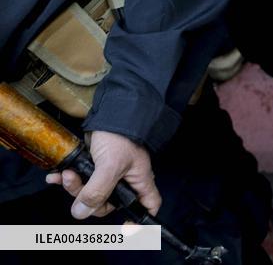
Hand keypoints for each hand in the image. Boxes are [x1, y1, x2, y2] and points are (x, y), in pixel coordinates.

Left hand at [45, 131, 159, 219]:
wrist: (108, 112)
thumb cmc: (120, 136)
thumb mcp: (110, 165)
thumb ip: (97, 191)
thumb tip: (80, 213)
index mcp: (138, 181)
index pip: (148, 205)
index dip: (139, 219)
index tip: (124, 227)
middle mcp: (125, 181)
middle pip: (107, 204)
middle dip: (88, 199)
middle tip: (76, 184)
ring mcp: (109, 174)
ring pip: (90, 193)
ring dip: (73, 186)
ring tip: (66, 174)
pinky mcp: (95, 166)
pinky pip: (80, 180)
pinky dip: (67, 179)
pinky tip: (57, 175)